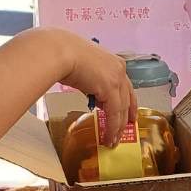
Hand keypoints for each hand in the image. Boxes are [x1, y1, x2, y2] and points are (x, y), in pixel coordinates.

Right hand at [43, 30, 136, 145]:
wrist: (61, 51)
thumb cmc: (65, 54)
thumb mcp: (86, 68)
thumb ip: (95, 81)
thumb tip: (96, 96)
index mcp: (114, 62)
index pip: (126, 86)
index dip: (128, 102)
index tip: (130, 114)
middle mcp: (119, 69)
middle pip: (127, 99)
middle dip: (126, 117)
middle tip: (124, 131)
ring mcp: (117, 78)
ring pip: (122, 109)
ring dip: (118, 127)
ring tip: (113, 140)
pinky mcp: (110, 88)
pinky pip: (114, 114)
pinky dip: (112, 127)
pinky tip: (109, 136)